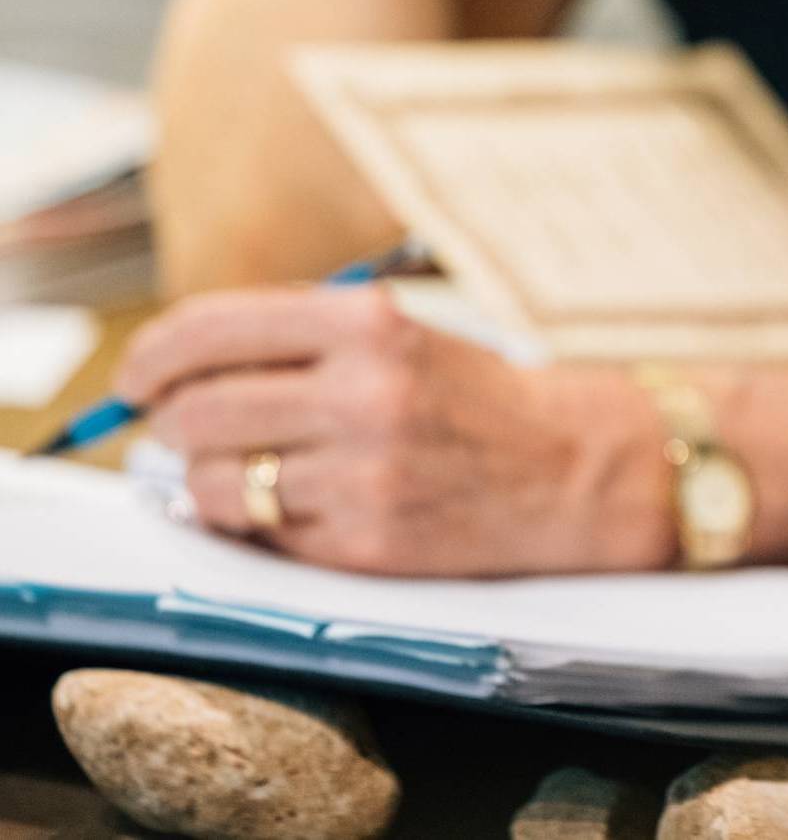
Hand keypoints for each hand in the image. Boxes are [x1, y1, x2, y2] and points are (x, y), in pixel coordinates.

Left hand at [116, 286, 678, 575]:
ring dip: (211, 478)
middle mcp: (362, 393)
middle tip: (181, 426)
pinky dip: (257, 521)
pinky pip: (259, 535)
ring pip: (214, 482)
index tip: (137, 375)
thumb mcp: (397, 337)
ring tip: (247, 468)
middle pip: (197, 409)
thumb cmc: (472, 398)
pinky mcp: (364, 542)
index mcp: (368, 325)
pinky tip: (295, 502)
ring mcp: (361, 473)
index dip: (152, 355)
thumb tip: (173, 375)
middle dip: (170, 420)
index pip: (210, 329)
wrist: (571, 468)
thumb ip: (297, 344)